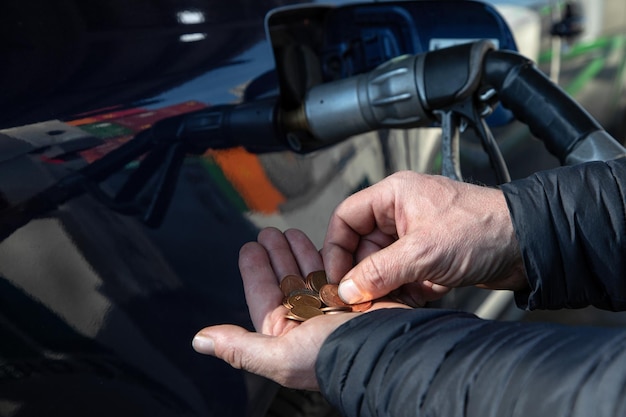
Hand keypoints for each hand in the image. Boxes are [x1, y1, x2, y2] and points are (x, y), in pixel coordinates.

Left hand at [192, 227, 408, 390]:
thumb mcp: (279, 357)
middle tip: (268, 232)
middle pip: (286, 279)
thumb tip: (200, 340)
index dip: (254, 271)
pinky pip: (336, 270)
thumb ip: (239, 347)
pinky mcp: (355, 295)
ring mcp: (332, 306)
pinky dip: (327, 254)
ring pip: (310, 272)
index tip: (248, 247)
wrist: (386, 350)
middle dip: (277, 254)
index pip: (264, 295)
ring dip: (299, 250)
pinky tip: (320, 240)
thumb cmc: (331, 357)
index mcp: (287, 335)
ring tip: (290, 231)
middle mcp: (308, 320)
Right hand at [321, 171, 526, 305]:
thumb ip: (379, 272)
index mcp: (394, 195)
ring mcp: (417, 237)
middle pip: (362, 246)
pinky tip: (416, 300)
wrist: (529, 244)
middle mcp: (401, 214)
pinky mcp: (431, 258)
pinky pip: (404, 277)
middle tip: (361, 300)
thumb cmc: (484, 227)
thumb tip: (346, 290)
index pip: (346, 218)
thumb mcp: (423, 251)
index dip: (335, 248)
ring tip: (392, 301)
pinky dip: (406, 292)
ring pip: (383, 266)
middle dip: (363, 275)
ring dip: (385, 287)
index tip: (334, 277)